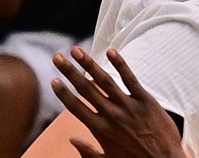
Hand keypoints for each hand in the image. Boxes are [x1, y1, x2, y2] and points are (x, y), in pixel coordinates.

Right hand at [51, 47, 198, 157]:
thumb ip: (88, 152)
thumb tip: (72, 140)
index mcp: (100, 130)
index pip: (76, 107)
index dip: (63, 93)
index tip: (53, 80)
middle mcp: (111, 115)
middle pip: (86, 89)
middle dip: (69, 72)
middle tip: (57, 57)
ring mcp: (128, 106)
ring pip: (104, 80)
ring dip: (89, 64)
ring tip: (76, 50)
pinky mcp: (145, 100)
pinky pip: (130, 79)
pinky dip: (120, 65)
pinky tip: (111, 51)